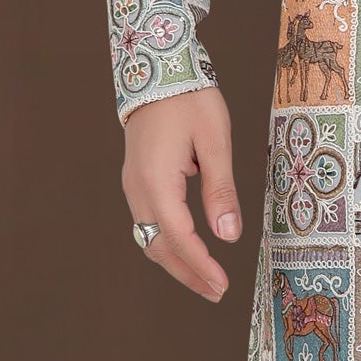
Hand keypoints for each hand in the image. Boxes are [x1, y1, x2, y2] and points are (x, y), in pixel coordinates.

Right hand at [121, 86, 240, 301]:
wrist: (157, 68)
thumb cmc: (190, 99)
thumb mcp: (215, 140)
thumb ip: (221, 189)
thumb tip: (228, 234)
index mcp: (156, 180)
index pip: (179, 236)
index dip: (200, 265)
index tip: (222, 285)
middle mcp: (137, 188)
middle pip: (158, 246)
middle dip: (187, 273)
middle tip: (217, 292)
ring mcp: (132, 185)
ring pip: (150, 237)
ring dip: (176, 262)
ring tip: (205, 279)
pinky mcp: (136, 180)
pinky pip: (148, 222)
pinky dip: (167, 243)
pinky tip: (187, 250)